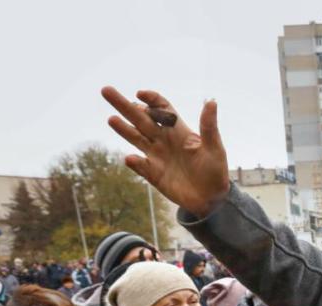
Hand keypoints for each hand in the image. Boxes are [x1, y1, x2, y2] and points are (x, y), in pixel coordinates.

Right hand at [102, 87, 230, 216]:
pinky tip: (130, 158)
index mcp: (178, 131)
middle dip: (124, 105)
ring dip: (123, 129)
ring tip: (111, 119)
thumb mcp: (215, 148)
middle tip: (106, 90)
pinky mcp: (154, 174)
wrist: (211, 198)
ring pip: (135, 138)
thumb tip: (211, 101)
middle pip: (141, 118)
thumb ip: (209, 127)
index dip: (151, 99)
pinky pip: (141, 166)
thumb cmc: (215, 171)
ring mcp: (156, 157)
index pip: (161, 109)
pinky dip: (136, 163)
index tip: (140, 94)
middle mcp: (163, 140)